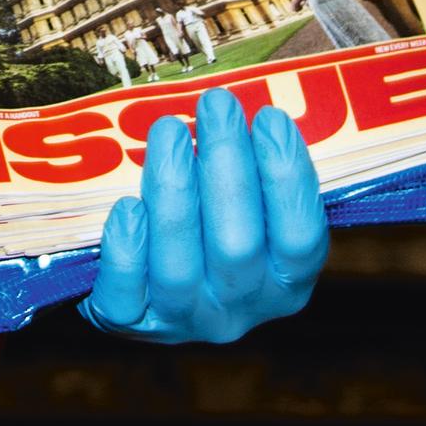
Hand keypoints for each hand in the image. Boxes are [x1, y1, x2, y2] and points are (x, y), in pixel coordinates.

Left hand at [79, 88, 328, 343]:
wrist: (153, 292)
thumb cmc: (214, 226)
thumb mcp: (254, 209)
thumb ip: (258, 172)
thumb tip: (250, 100)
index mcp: (286, 282)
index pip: (300, 238)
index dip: (287, 178)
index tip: (269, 117)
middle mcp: (241, 310)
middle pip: (237, 247)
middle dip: (227, 168)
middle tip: (216, 104)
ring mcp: (185, 321)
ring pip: (179, 266)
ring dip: (173, 191)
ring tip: (169, 130)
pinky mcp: (132, 324)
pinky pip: (126, 296)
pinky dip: (127, 249)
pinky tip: (126, 205)